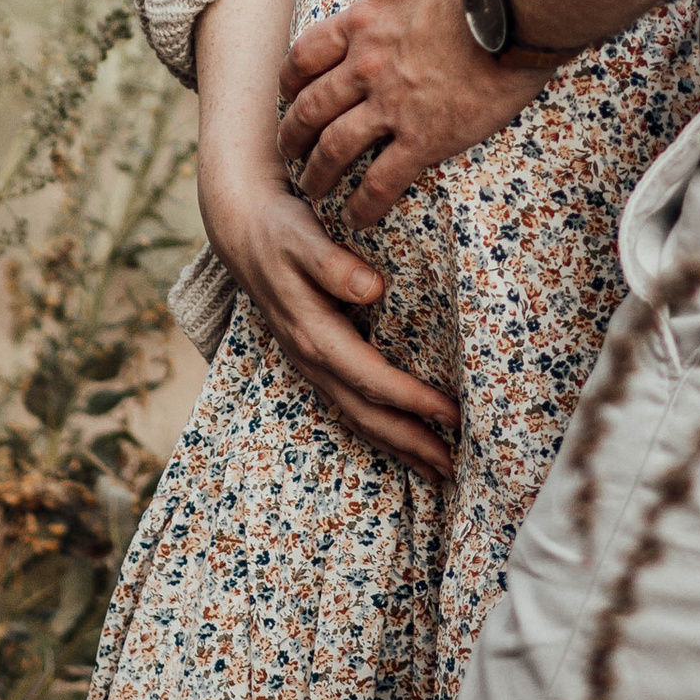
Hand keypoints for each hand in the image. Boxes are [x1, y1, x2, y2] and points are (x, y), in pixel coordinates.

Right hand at [204, 170, 461, 480]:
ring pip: (359, 417)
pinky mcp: (318, 360)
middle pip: (366, 414)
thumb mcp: (302, 238)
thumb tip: (371, 288)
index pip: (370, 379)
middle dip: (410, 442)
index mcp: (314, 336)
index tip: (450, 412)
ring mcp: (313, 365)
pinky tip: (404, 440)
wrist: (243, 230)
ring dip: (398, 445)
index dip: (411, 400)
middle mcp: (312, 360)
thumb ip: (332, 264)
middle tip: (455, 467)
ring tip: (439, 470)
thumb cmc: (279, 231)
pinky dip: (381, 428)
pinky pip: (352, 406)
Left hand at [279, 0, 549, 226]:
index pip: (306, 56)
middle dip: (293, 135)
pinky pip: (383, 180)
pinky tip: (360, 217)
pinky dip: (365, 203)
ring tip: (315, 192)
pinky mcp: (426, 137)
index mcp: (362, 20)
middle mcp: (366, 67)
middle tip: (289, 154)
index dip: (291, 80)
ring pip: (336, 149)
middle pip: (310, 109)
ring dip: (318, 174)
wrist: (519, 0)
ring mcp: (393, 105)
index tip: (289, 96)